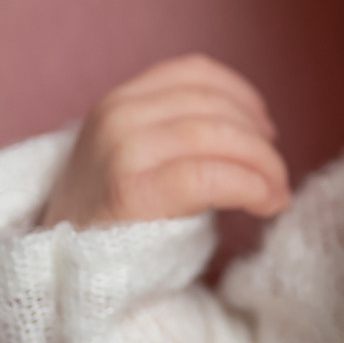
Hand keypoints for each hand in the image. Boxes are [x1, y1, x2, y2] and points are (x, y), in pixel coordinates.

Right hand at [38, 54, 288, 227]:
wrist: (64, 270)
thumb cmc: (116, 218)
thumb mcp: (139, 156)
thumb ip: (182, 132)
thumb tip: (259, 131)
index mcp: (120, 101)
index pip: (195, 72)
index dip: (242, 96)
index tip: (266, 129)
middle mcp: (117, 115)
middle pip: (214, 107)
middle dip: (260, 142)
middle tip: (279, 177)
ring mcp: (120, 149)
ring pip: (217, 137)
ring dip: (263, 166)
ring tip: (276, 195)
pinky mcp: (130, 190)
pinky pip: (208, 176)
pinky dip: (249, 186)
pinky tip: (264, 205)